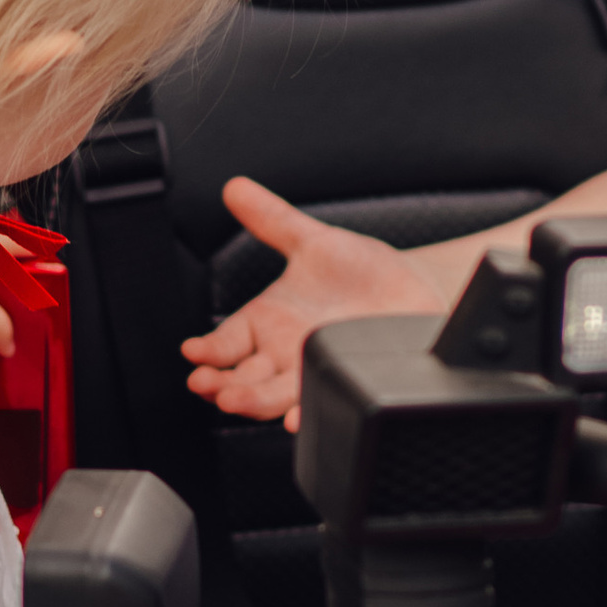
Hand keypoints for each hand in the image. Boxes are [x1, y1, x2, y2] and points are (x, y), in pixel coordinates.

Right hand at [180, 178, 438, 428]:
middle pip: (241, 376)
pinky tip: (295, 420)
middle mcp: (283, 353)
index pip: (225, 343)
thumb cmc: (362, 272)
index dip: (207, 350)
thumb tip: (236, 187)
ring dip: (250, 402)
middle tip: (205, 383)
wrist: (414, 292)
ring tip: (233, 400)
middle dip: (220, 384)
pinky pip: (318, 404)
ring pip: (272, 396)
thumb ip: (272, 219)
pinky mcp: (344, 381)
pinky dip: (305, 414)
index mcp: (266, 323)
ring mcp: (312, 371)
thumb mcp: (313, 242)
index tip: (193, 352)